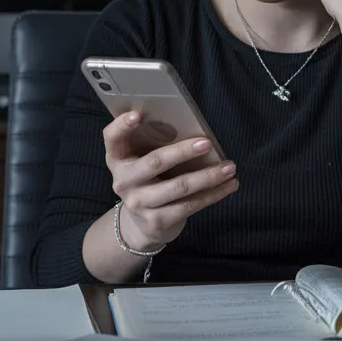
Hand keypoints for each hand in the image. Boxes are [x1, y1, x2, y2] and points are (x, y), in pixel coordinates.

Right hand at [102, 110, 237, 250]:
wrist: (141, 226)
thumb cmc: (148, 181)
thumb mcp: (142, 162)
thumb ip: (155, 145)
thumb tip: (193, 128)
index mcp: (118, 159)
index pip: (112, 138)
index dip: (122, 126)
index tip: (137, 115)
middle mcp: (123, 181)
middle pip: (154, 162)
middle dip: (183, 151)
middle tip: (206, 143)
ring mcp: (139, 203)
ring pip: (179, 186)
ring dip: (208, 176)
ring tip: (229, 167)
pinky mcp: (157, 221)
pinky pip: (190, 205)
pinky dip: (213, 194)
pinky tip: (229, 185)